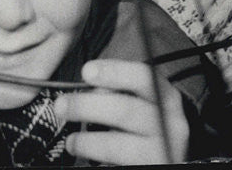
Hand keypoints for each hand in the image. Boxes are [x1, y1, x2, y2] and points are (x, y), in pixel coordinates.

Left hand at [53, 59, 188, 164]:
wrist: (169, 155)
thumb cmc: (150, 125)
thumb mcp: (144, 102)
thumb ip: (121, 92)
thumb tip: (85, 90)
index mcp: (166, 97)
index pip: (143, 77)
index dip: (114, 72)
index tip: (86, 71)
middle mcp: (169, 124)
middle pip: (126, 110)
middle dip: (88, 106)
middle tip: (62, 105)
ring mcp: (161, 151)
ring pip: (118, 145)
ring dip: (88, 141)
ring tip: (71, 141)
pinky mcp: (151, 167)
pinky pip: (119, 163)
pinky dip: (96, 159)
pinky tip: (84, 154)